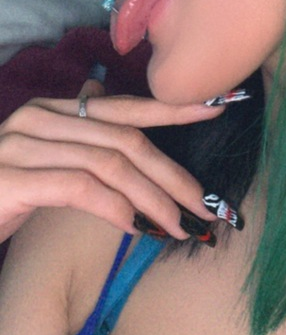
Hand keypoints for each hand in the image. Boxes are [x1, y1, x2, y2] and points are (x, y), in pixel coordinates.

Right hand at [0, 78, 222, 243]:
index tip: (216, 108)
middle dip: (173, 174)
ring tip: (179, 227)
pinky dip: (117, 208)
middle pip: (126, 140)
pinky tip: (137, 227)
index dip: (172, 109)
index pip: (123, 107)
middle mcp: (38, 119)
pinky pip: (81, 188)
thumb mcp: (47, 171)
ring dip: (153, 199)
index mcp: (51, 111)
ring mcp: (22, 146)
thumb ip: (86, 156)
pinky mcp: (14, 179)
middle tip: (205, 207)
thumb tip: (139, 157)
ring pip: (111, 164)